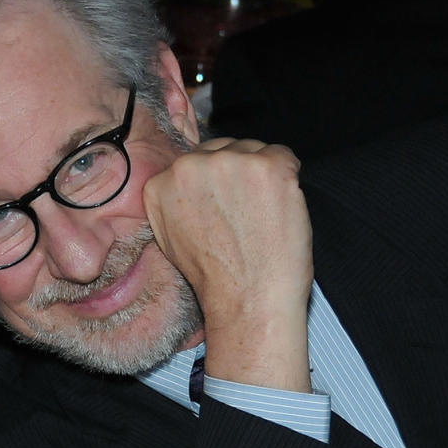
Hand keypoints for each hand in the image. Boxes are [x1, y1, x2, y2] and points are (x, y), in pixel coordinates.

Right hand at [143, 138, 312, 391]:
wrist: (247, 299)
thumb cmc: (213, 277)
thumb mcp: (170, 237)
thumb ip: (174, 201)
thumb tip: (191, 181)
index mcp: (160, 183)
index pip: (193, 161)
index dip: (212, 182)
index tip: (222, 205)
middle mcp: (189, 166)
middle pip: (222, 149)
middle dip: (235, 173)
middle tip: (244, 212)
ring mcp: (230, 162)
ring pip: (253, 150)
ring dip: (261, 175)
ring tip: (260, 215)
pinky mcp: (268, 165)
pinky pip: (283, 155)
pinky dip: (287, 178)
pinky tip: (278, 208)